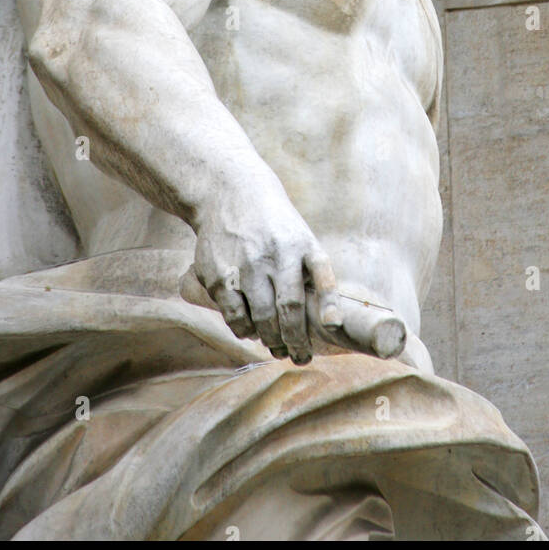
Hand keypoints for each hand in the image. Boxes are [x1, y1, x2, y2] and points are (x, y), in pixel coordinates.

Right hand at [193, 183, 342, 365]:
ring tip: (277, 347)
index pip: (320, 282)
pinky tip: (250, 332)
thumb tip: (331, 320)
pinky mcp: (217, 275)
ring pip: (260, 318)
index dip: (328, 309)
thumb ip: (316, 273)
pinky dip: (243, 330)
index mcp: (300, 245)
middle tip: (299, 355)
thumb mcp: (302, 237)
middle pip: (287, 310)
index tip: (331, 330)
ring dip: (270, 340)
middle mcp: (273, 255)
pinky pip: (233, 315)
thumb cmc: (275, 225)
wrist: (229, 194)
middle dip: (295, 341)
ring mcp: (243, 265)